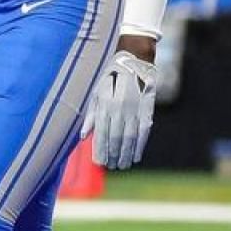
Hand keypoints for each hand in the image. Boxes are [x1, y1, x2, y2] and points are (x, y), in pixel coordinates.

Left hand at [87, 41, 157, 169]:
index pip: (102, 132)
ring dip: (127, 154)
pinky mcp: (147, 110)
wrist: (135, 64)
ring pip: (131, 137)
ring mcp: (135, 110)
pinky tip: (137, 156)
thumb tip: (83, 136)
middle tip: (111, 167)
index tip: (99, 162)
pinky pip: (144, 132)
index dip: (101, 149)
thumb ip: (90, 115)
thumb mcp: (95, 93)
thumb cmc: (109, 79)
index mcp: (105, 105)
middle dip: (113, 154)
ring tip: (123, 166)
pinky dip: (140, 146)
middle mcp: (120, 109)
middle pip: (117, 137)